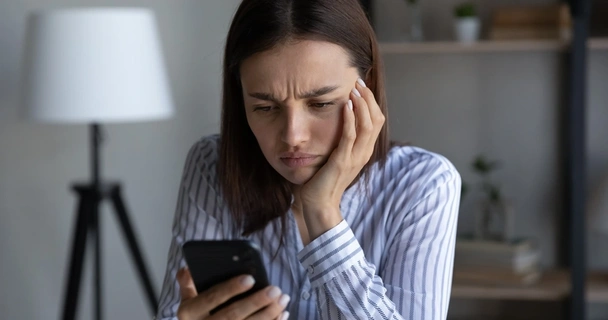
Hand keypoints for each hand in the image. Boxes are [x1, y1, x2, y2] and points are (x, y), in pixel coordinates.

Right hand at [176, 268, 289, 319]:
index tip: (250, 278)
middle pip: (232, 315)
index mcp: (189, 312)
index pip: (211, 298)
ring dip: (268, 314)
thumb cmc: (198, 313)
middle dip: (256, 302)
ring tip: (283, 299)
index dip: (230, 289)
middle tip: (275, 289)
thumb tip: (187, 268)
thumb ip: (188, 282)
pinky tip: (283, 314)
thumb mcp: (187, 298)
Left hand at [300, 78, 384, 238]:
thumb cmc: (321, 181)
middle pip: (376, 119)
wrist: (317, 204)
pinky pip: (350, 136)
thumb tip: (334, 122)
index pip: (376, 121)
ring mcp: (355, 158)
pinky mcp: (342, 161)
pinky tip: (346, 105)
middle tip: (358, 81)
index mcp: (363, 151)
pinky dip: (350, 118)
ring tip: (354, 89)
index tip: (361, 86)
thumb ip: (339, 142)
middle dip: (368, 98)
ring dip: (362, 104)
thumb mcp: (335, 157)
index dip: (371, 102)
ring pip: (367, 125)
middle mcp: (363, 153)